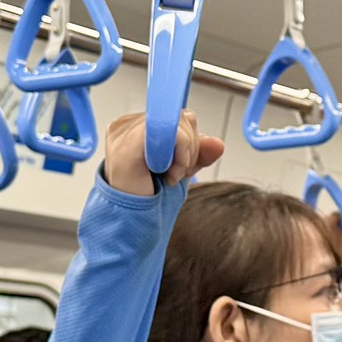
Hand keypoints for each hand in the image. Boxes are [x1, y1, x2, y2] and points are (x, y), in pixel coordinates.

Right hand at [99, 109, 221, 197]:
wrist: (128, 224)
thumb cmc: (145, 197)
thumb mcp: (179, 170)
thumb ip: (197, 154)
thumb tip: (217, 144)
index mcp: (135, 126)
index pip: (178, 117)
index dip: (190, 142)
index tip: (181, 168)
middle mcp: (126, 125)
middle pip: (182, 117)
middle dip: (190, 150)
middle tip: (174, 174)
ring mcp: (124, 132)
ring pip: (180, 124)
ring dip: (185, 157)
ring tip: (168, 177)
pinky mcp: (128, 142)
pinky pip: (171, 134)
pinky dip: (181, 157)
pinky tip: (168, 176)